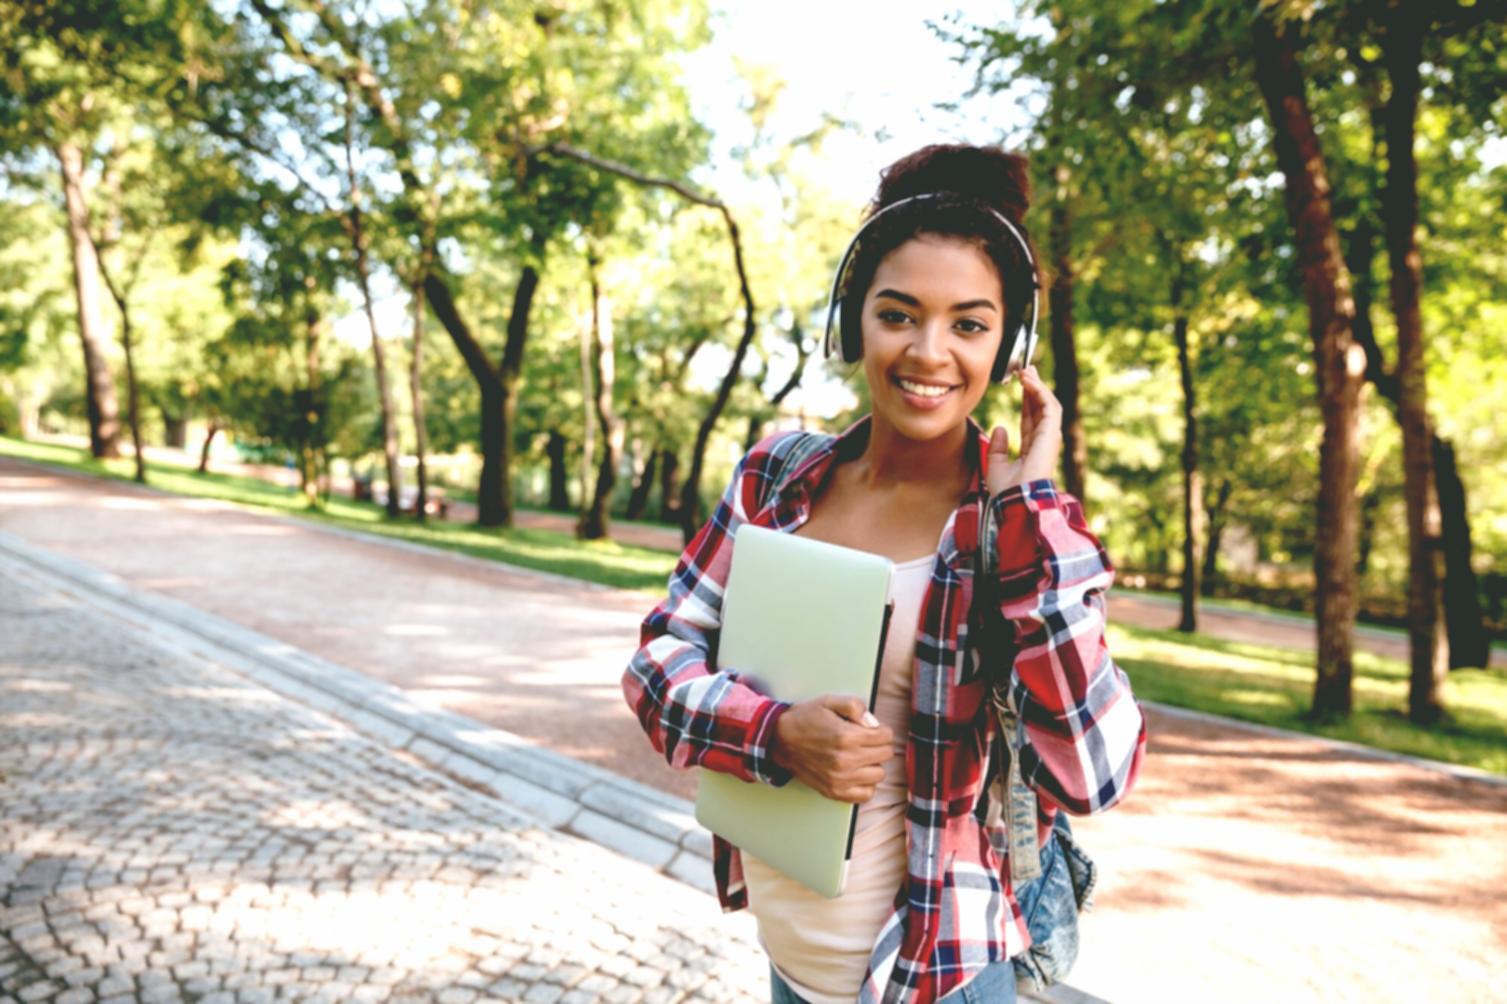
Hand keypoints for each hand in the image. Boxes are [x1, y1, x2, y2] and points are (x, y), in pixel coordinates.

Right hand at [770, 694, 893, 802]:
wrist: (779, 740)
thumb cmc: (805, 720)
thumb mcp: (829, 702)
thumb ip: (855, 706)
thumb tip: (872, 722)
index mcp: (846, 737)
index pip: (886, 737)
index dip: (881, 729)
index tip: (871, 729)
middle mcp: (845, 760)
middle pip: (885, 755)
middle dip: (879, 745)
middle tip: (865, 740)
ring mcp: (840, 779)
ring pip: (879, 774)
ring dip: (873, 764)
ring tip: (860, 756)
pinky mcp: (834, 791)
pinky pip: (866, 794)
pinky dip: (865, 784)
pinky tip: (857, 772)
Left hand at [985, 365, 1062, 495]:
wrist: (1015, 499)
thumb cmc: (1007, 490)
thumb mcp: (995, 465)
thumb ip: (997, 447)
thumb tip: (1000, 428)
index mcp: (1032, 449)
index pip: (1031, 418)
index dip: (1027, 400)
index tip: (1020, 383)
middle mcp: (1043, 442)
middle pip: (1041, 408)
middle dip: (1034, 387)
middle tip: (1026, 369)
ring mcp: (1049, 438)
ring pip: (1047, 405)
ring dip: (1037, 386)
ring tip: (1026, 370)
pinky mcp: (1050, 434)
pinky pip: (1049, 407)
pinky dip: (1040, 392)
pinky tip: (1029, 381)